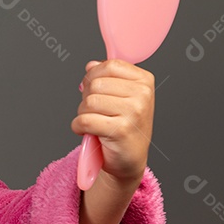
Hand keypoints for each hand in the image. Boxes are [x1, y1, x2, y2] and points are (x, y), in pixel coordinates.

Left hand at [71, 58, 153, 184]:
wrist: (129, 158)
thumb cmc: (123, 126)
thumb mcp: (120, 97)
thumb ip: (107, 78)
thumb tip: (91, 65)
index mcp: (144, 81)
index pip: (109, 66)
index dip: (94, 76)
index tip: (96, 90)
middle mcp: (143, 95)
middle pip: (96, 84)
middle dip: (87, 98)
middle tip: (96, 111)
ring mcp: (134, 112)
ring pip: (89, 101)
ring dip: (83, 113)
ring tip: (95, 122)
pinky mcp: (121, 130)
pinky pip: (85, 120)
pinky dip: (79, 127)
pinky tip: (88, 132)